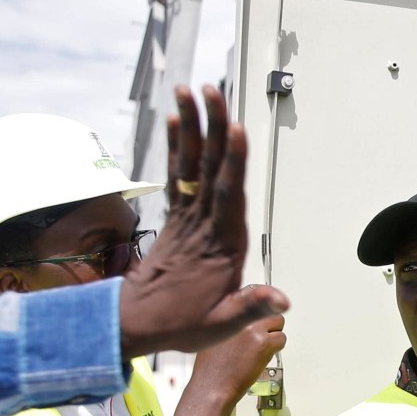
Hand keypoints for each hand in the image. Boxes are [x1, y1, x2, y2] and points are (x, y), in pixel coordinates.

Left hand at [119, 85, 289, 358]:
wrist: (132, 322)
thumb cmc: (180, 322)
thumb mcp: (221, 324)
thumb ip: (251, 307)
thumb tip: (284, 300)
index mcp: (220, 246)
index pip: (228, 196)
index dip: (233, 162)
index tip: (235, 129)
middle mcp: (203, 224)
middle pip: (210, 169)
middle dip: (213, 129)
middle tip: (212, 91)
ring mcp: (187, 218)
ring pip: (192, 164)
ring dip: (193, 126)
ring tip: (191, 91)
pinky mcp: (176, 217)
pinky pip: (177, 175)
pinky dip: (178, 147)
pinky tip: (178, 122)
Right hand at [188, 314, 286, 402]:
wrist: (211, 386)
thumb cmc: (209, 367)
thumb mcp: (211, 334)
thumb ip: (229, 323)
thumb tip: (243, 321)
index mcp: (225, 309)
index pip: (251, 291)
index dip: (257, 306)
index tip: (258, 314)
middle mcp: (239, 314)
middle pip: (268, 309)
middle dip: (267, 324)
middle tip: (259, 339)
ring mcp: (252, 328)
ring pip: (278, 322)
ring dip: (273, 335)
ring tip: (259, 349)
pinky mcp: (264, 343)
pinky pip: (281, 339)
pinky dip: (276, 349)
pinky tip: (262, 357)